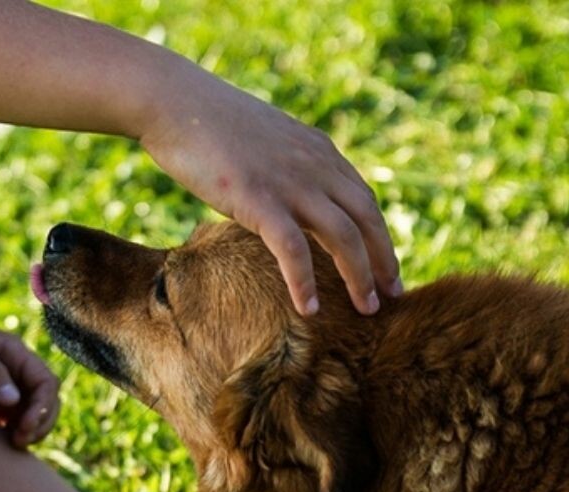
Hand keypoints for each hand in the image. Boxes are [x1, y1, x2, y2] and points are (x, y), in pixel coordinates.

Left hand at [0, 312, 59, 447]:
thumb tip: (13, 401)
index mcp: (15, 353)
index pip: (46, 382)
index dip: (43, 407)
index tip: (25, 427)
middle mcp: (13, 369)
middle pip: (45, 399)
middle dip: (40, 422)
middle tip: (20, 442)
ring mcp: (1, 384)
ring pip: (30, 411)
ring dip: (29, 429)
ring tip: (13, 444)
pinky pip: (10, 417)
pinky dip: (12, 430)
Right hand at [139, 71, 400, 315]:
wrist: (175, 104)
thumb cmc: (208, 125)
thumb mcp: (264, 142)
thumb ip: (286, 166)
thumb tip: (285, 197)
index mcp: (318, 151)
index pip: (363, 199)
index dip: (379, 235)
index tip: (385, 266)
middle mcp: (314, 165)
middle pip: (367, 219)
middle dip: (383, 260)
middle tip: (393, 295)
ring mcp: (290, 182)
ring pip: (343, 236)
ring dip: (359, 276)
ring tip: (367, 310)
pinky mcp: (259, 199)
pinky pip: (293, 249)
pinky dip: (304, 282)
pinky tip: (309, 309)